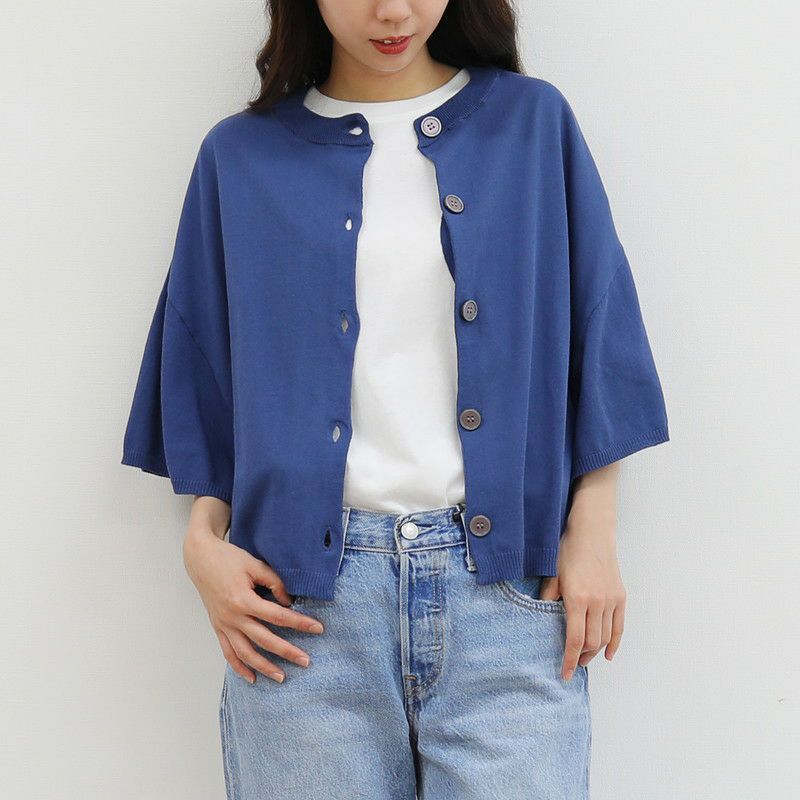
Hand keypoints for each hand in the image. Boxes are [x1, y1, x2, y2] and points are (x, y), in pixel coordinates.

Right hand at [183, 526, 324, 683]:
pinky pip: (228, 653)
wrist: (201, 559)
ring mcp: (224, 625)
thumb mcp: (255, 565)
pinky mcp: (217, 628)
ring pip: (245, 653)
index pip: (278, 616)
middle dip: (287, 652)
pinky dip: (239, 668)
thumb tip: (290, 603)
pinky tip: (252, 678)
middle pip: (264, 640)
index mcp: (244, 600)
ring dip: (264, 667)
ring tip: (281, 677)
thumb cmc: (230, 559)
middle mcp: (233, 617)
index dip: (299, 623)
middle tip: (306, 661)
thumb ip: (275, 583)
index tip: (317, 628)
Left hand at [539, 520, 625, 681]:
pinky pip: (619, 627)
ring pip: (605, 637)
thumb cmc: (568, 549)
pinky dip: (614, 643)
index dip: (570, 659)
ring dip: (595, 651)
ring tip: (585, 657)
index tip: (566, 673)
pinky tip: (608, 653)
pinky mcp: (620, 596)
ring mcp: (611, 600)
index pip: (574, 639)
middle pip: (592, 642)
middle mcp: (597, 602)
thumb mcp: (552, 573)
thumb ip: (547, 598)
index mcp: (577, 598)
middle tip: (573, 663)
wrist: (592, 532)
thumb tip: (540, 617)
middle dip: (582, 656)